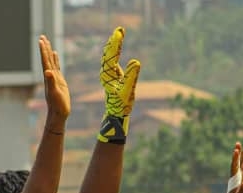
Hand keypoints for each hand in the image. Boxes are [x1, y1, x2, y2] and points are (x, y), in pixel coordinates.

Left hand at [38, 35, 69, 123]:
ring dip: (48, 51)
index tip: (41, 40)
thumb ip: (51, 82)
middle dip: (45, 48)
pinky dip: (55, 60)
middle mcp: (50, 75)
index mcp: (49, 77)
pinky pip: (57, 67)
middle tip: (42, 36)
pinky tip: (55, 54)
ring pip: (51, 61)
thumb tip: (48, 72)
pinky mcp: (59, 80)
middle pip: (46, 59)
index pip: (45, 61)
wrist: (59, 113)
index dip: (43, 51)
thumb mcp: (55, 93)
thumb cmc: (57, 105)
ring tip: (47, 42)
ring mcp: (54, 77)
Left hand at [97, 27, 140, 143]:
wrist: (117, 112)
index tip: (119, 33)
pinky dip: (115, 50)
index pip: (111, 56)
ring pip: (109, 55)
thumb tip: (136, 62)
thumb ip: (132, 76)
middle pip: (109, 53)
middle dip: (114, 41)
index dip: (115, 44)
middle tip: (120, 29)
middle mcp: (106, 72)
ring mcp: (108, 73)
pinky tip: (117, 44)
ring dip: (114, 43)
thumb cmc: (122, 103)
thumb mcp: (129, 90)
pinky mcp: (112, 74)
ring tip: (119, 32)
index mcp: (108, 75)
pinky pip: (112, 59)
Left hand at [227, 143, 242, 192]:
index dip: (234, 159)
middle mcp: (235, 175)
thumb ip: (242, 191)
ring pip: (241, 162)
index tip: (235, 151)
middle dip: (237, 152)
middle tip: (238, 143)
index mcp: (234, 178)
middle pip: (236, 161)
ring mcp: (239, 175)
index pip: (234, 166)